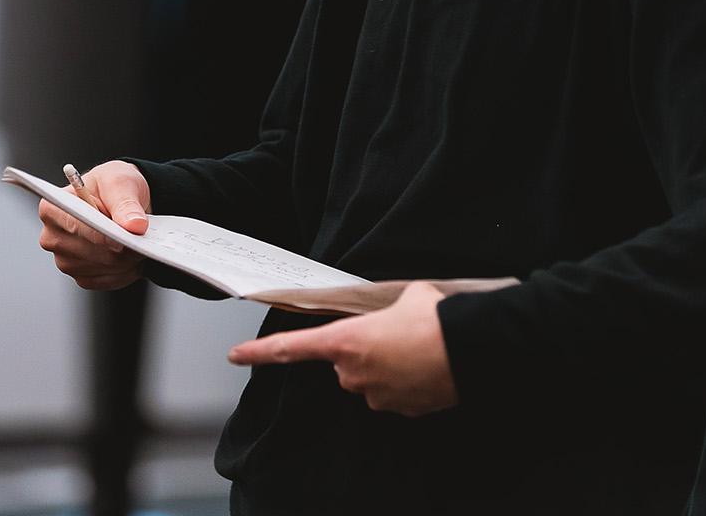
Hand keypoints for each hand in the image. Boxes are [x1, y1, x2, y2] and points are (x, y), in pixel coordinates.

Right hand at [37, 160, 151, 289]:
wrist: (122, 202)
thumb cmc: (113, 185)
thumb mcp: (121, 182)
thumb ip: (126, 202)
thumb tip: (134, 225)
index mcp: (53, 208)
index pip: (74, 225)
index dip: (100, 234)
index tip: (122, 238)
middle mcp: (53, 237)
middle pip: (90, 251)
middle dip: (121, 246)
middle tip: (142, 234)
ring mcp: (66, 260)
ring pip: (104, 267)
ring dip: (127, 257)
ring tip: (138, 240)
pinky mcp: (82, 276)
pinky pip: (110, 279)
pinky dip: (127, 269)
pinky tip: (133, 254)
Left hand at [227, 281, 458, 415]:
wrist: (472, 348)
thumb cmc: (434, 317)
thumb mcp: (406, 295)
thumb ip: (386, 306)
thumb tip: (394, 309)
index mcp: (346, 342)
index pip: (291, 348)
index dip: (259, 352)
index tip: (234, 356)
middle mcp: (354, 375)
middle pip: (345, 363)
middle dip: (364, 350)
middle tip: (396, 332)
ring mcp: (377, 397)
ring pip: (372, 379)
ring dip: (388, 365)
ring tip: (419, 347)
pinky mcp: (402, 410)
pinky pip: (395, 393)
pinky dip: (408, 381)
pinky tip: (429, 365)